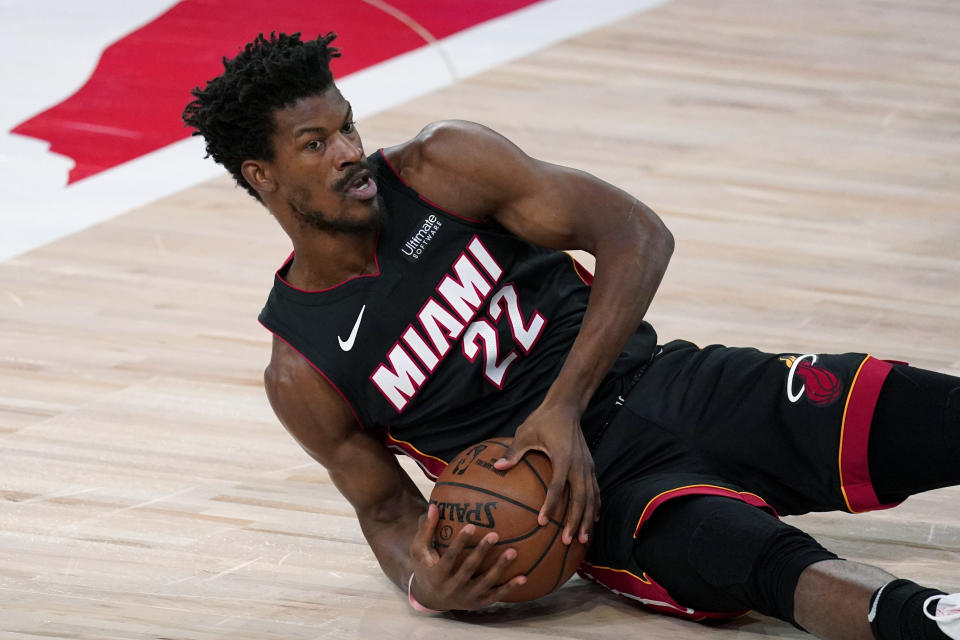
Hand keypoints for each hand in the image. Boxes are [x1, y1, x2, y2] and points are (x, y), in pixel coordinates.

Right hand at [408, 503, 525, 610]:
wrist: (430, 598)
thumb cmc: (426, 567)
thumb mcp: (419, 550)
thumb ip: (426, 529)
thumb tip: (434, 505)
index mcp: (437, 575)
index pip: (450, 557)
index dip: (460, 542)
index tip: (471, 525)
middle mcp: (452, 588)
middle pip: (469, 569)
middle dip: (482, 552)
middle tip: (495, 535)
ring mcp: (467, 598)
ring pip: (486, 583)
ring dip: (500, 568)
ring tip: (513, 552)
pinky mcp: (478, 603)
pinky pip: (496, 596)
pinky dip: (510, 588)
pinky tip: (524, 577)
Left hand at [493, 401, 598, 544]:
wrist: (567, 407)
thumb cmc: (543, 420)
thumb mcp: (525, 433)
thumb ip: (514, 452)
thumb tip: (497, 467)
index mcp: (563, 457)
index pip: (557, 487)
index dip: (550, 505)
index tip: (542, 522)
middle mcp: (579, 465)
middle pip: (580, 498)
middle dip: (575, 521)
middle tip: (566, 542)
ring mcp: (587, 466)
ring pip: (591, 498)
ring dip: (587, 519)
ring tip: (581, 540)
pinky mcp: (590, 466)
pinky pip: (595, 491)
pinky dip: (595, 507)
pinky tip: (592, 520)